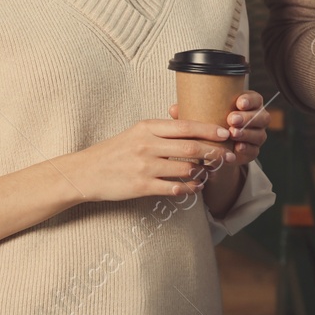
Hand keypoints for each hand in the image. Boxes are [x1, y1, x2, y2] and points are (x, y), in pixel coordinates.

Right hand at [71, 118, 231, 201]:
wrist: (85, 172)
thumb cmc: (114, 151)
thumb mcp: (136, 132)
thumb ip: (161, 130)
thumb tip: (191, 127)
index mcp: (148, 128)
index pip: (186, 126)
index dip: (209, 130)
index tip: (226, 133)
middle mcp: (148, 145)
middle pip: (192, 148)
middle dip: (215, 152)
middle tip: (229, 156)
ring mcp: (144, 166)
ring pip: (186, 169)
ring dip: (203, 172)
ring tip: (211, 173)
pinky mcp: (141, 186)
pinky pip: (173, 188)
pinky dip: (188, 189)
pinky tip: (194, 188)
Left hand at [169, 89, 268, 171]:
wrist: (215, 149)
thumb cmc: (210, 126)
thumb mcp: (202, 117)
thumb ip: (191, 112)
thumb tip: (173, 108)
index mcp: (247, 105)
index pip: (255, 99)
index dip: (249, 100)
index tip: (238, 102)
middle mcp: (256, 119)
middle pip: (260, 116)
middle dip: (246, 117)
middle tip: (231, 119)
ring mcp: (256, 136)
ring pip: (259, 133)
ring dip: (246, 133)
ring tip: (233, 134)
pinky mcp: (253, 151)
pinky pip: (255, 150)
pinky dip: (246, 148)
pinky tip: (237, 148)